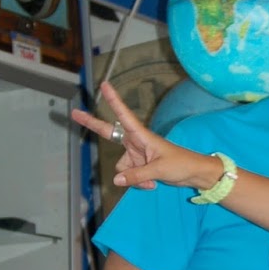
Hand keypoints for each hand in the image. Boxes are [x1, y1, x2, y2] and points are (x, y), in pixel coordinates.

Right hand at [72, 79, 218, 193]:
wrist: (194, 174)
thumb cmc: (181, 164)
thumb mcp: (159, 170)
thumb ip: (136, 176)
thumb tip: (116, 180)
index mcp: (142, 135)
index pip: (124, 115)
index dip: (114, 100)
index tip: (105, 85)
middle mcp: (135, 142)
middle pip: (108, 133)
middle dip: (92, 124)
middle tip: (74, 113)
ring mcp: (136, 155)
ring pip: (121, 168)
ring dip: (133, 178)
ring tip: (152, 180)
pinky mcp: (138, 167)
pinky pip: (128, 177)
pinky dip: (138, 183)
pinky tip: (152, 185)